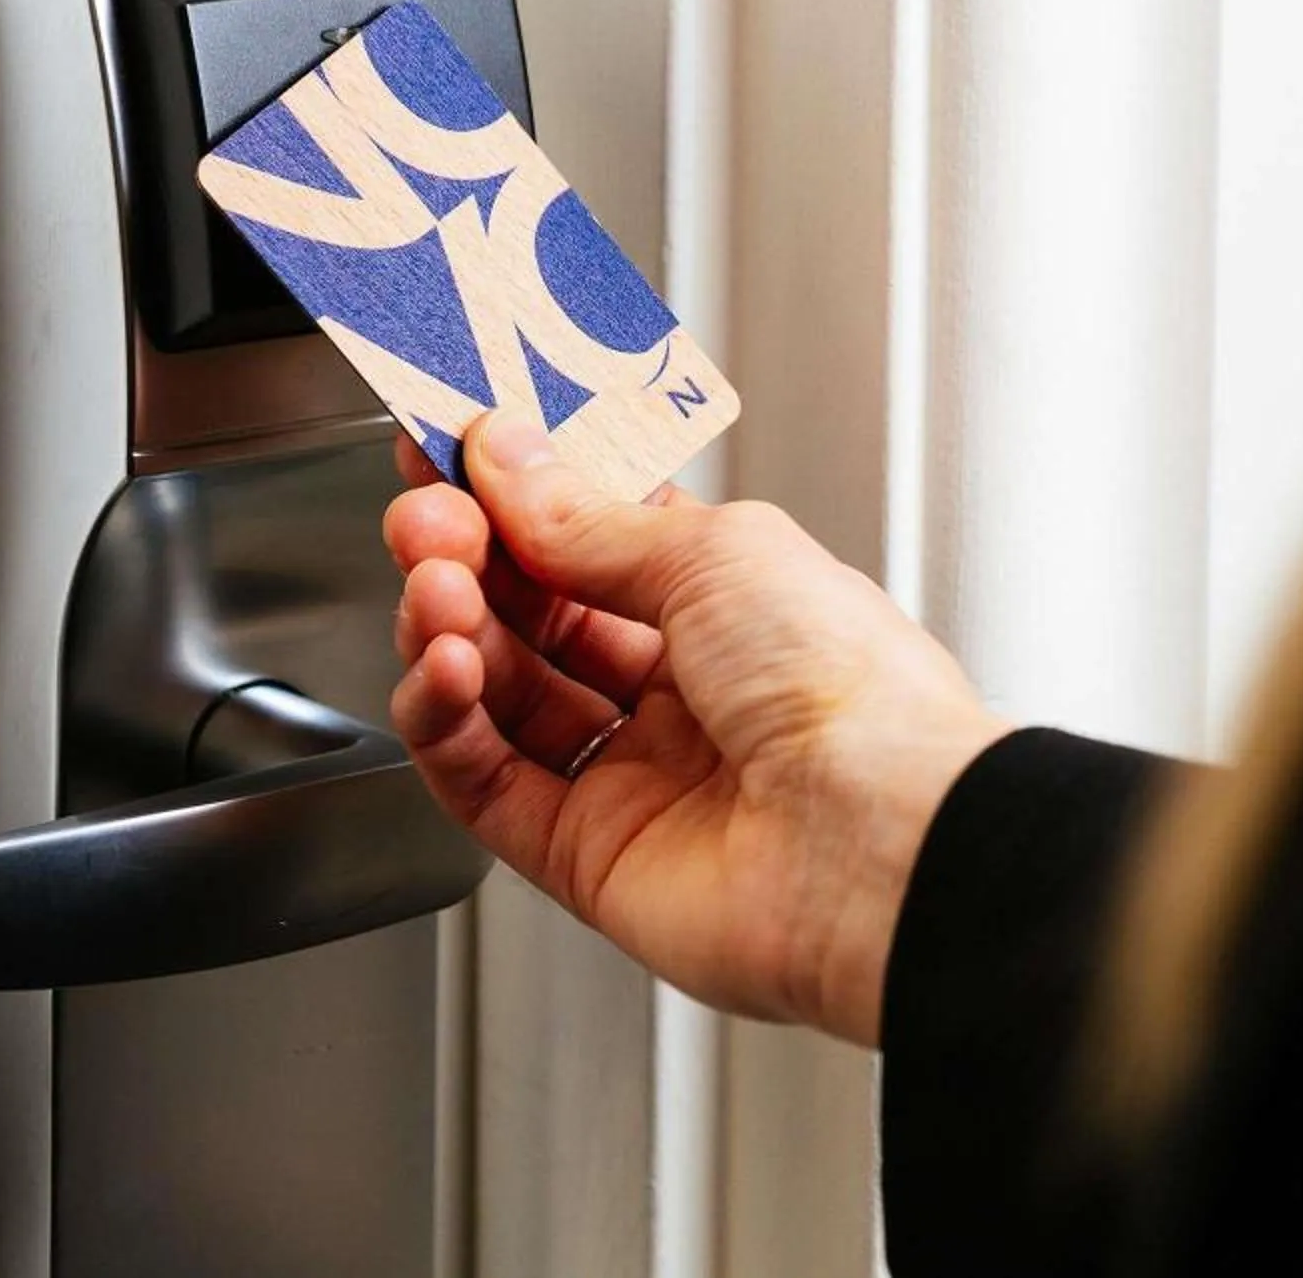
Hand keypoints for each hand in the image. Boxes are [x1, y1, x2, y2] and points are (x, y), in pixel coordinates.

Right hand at [382, 408, 1008, 1046]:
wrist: (878, 846)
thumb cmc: (848, 692)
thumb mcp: (715, 554)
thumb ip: (588, 519)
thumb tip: (509, 457)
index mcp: (732, 600)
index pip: (596, 533)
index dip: (518, 493)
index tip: (451, 449)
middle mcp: (683, 687)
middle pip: (536, 613)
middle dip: (468, 557)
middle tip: (424, 516)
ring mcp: (634, 773)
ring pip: (499, 694)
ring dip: (450, 630)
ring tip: (434, 586)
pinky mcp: (588, 854)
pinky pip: (485, 782)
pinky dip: (448, 722)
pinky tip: (445, 668)